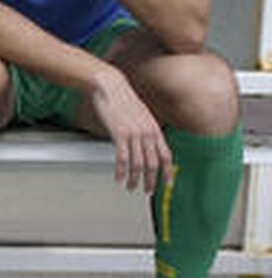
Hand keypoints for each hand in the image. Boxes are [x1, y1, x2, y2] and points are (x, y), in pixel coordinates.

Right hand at [89, 68, 172, 192]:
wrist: (110, 86)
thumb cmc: (122, 99)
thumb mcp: (140, 115)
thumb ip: (145, 130)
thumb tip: (146, 144)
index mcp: (154, 129)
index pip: (166, 156)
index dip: (168, 172)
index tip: (167, 184)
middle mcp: (147, 133)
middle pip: (153, 164)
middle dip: (151, 181)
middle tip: (147, 191)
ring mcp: (134, 134)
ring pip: (138, 164)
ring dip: (135, 179)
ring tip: (131, 187)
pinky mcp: (119, 133)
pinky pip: (122, 158)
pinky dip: (121, 171)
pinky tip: (119, 178)